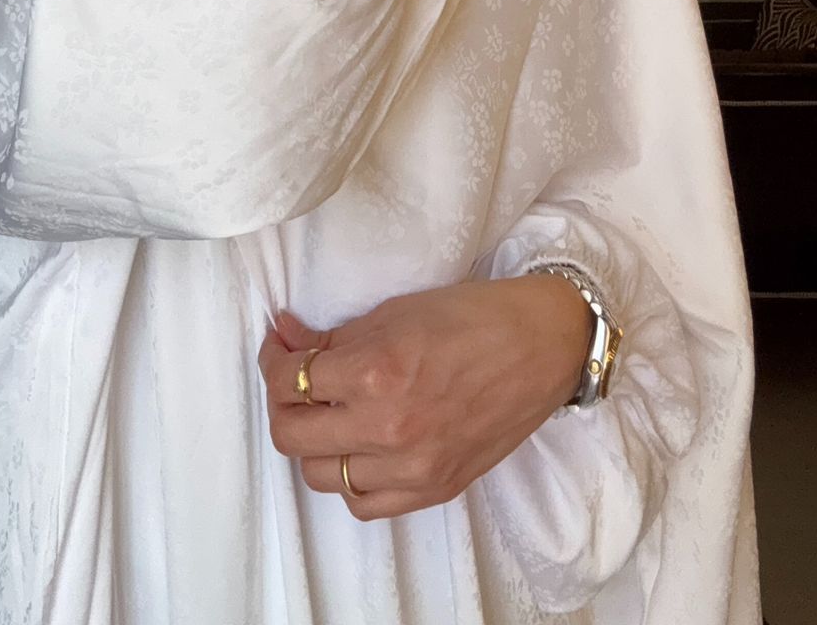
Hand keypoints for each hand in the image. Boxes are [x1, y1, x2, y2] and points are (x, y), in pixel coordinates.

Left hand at [257, 275, 590, 520]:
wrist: (542, 346)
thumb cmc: (472, 317)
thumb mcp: (392, 312)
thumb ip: (333, 337)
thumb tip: (286, 339)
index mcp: (375, 373)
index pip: (290, 380)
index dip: (274, 359)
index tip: (280, 345)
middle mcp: (388, 428)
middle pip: (292, 435)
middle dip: (281, 402)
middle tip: (292, 378)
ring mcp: (411, 467)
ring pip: (322, 475)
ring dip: (313, 441)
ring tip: (326, 411)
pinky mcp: (434, 489)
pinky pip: (365, 503)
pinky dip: (350, 479)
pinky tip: (357, 448)